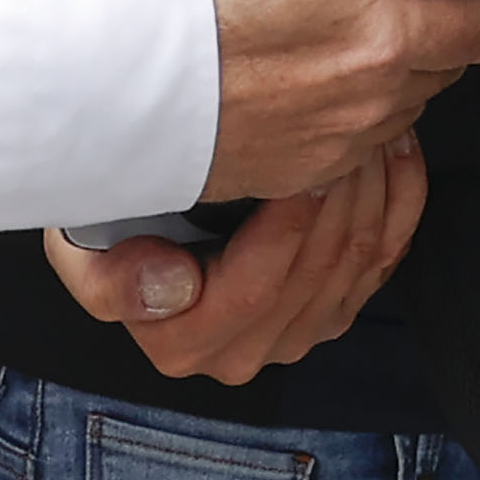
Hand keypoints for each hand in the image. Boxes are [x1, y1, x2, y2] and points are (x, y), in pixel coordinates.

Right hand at [42, 140, 432, 381]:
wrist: (139, 223)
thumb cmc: (113, 222)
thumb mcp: (80, 247)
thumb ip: (108, 282)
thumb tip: (172, 290)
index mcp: (185, 344)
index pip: (256, 287)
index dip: (286, 224)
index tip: (297, 164)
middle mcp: (243, 352)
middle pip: (316, 272)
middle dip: (338, 194)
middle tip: (346, 126)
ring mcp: (295, 336)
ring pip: (356, 262)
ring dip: (371, 190)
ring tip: (369, 127)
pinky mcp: (334, 311)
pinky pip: (385, 258)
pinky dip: (399, 202)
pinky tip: (394, 153)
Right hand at [188, 0, 479, 199]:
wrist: (100, 69)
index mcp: (381, 37)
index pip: (477, 28)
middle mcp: (365, 105)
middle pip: (439, 70)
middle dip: (428, 31)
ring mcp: (328, 147)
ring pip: (396, 110)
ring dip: (384, 73)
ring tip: (324, 30)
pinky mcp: (289, 174)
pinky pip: (347, 144)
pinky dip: (340, 111)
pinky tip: (296, 76)